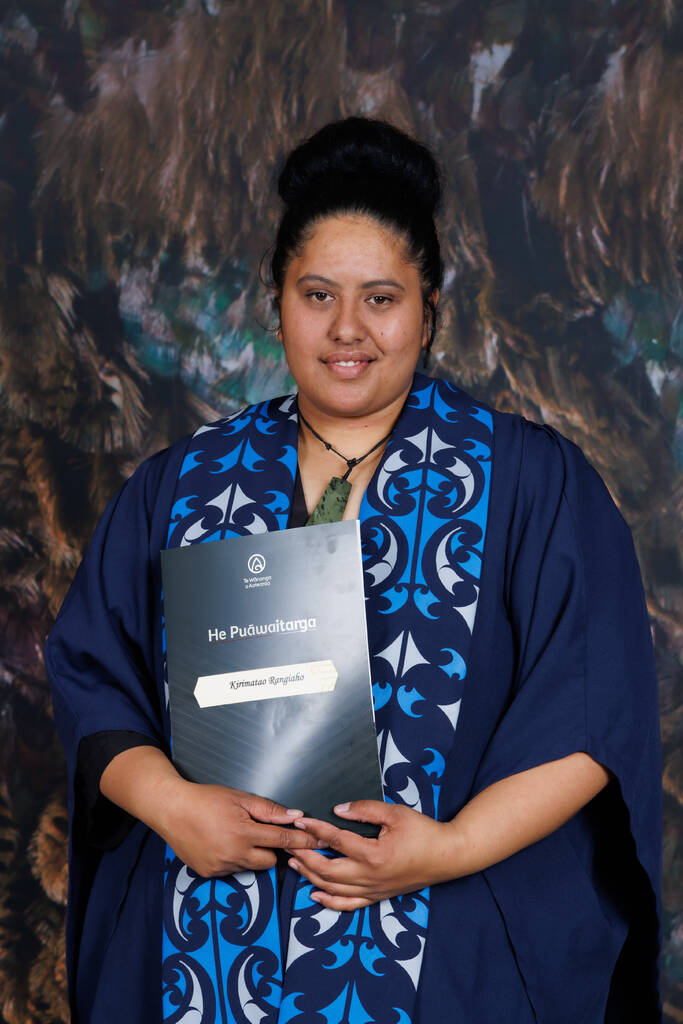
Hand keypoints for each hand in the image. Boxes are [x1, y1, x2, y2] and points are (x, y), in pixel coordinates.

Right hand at [100, 746, 321, 877]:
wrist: (171, 810)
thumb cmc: (206, 799)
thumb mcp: (239, 797)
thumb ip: (268, 810)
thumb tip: (295, 816)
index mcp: (244, 833)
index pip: (282, 841)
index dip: (303, 842)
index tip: (320, 843)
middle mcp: (234, 855)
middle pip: (269, 861)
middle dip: (270, 849)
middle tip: (259, 832)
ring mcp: (220, 867)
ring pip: (250, 866)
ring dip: (251, 854)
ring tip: (234, 834)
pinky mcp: (209, 874)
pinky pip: (232, 870)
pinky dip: (233, 859)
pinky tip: (221, 843)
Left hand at [288, 800, 454, 910]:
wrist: (447, 856)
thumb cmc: (423, 832)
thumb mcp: (395, 813)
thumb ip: (365, 810)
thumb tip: (339, 810)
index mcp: (373, 854)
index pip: (335, 841)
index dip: (315, 830)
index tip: (300, 821)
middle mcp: (369, 876)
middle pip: (326, 870)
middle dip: (304, 856)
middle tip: (288, 844)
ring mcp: (373, 889)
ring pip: (333, 889)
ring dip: (310, 877)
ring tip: (294, 863)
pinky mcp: (378, 896)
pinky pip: (349, 905)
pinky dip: (329, 902)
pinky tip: (315, 895)